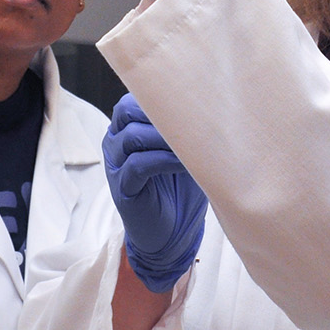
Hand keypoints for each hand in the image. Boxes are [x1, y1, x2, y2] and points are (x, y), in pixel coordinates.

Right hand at [103, 93, 206, 291]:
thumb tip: (214, 102)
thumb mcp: (186, 152)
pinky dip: (163, 160)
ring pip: (131, 136)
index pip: (133, 97)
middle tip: (191, 119)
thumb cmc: (181, 188)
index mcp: (128, 128)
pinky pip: (137, 165)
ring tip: (193, 142)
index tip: (193, 99)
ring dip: (165, 136)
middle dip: (159, 112)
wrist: (171, 235)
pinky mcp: (123, 189)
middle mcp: (116, 143)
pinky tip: (185, 164)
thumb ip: (189, 130)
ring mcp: (116, 166)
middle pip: (126, 110)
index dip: (159, 94)